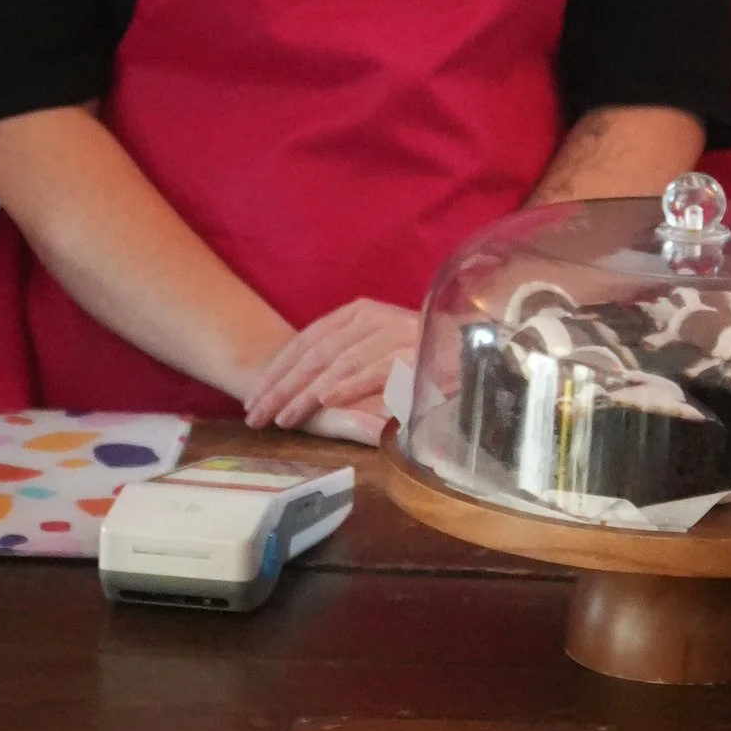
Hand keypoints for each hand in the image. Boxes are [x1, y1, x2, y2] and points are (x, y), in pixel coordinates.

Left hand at [242, 299, 420, 437]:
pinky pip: (371, 369)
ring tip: (282, 417)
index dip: (277, 369)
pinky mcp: (412, 351)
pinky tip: (323, 402)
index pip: (307, 340)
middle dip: (281, 386)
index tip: (253, 396)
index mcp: (358, 313)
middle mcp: (372, 316)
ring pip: (337, 364)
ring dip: (305, 393)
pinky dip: (345, 386)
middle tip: (255, 414)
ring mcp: (393, 332)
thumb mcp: (375, 350)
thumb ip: (342, 360)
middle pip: (315, 352)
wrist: (477, 349)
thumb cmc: (422, 355)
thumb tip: (296, 388)